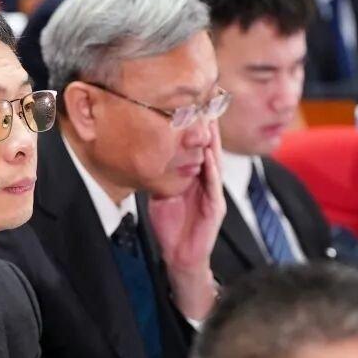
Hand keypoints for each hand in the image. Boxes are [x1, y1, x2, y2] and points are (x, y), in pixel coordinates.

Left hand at [147, 121, 225, 319]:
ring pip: (214, 162)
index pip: (195, 145)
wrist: (180, 255)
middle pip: (208, 147)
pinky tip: (209, 159)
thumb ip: (159, 173)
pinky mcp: (216, 208)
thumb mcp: (161, 192)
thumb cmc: (171, 224)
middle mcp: (207, 180)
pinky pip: (214, 187)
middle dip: (207, 126)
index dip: (193, 125)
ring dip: (212, 144)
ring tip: (209, 123)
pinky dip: (212, 172)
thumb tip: (141, 154)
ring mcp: (213, 193)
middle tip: (204, 102)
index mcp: (195, 175)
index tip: (187, 102)